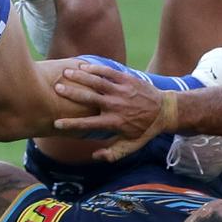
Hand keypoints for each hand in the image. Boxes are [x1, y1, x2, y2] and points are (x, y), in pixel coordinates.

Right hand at [52, 63, 171, 161]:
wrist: (165, 110)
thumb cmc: (144, 129)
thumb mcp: (131, 145)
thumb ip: (113, 153)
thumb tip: (94, 156)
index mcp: (114, 122)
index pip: (88, 124)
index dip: (71, 124)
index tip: (56, 123)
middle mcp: (116, 106)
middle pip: (89, 98)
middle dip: (72, 93)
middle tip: (57, 88)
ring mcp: (121, 91)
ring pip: (97, 82)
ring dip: (80, 76)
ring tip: (65, 72)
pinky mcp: (127, 80)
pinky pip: (108, 72)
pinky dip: (95, 68)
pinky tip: (82, 66)